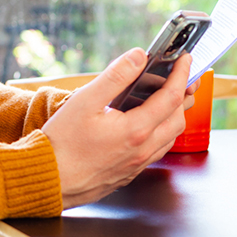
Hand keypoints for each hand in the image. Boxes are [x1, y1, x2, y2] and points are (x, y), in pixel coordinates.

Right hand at [41, 49, 191, 207]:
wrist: (51, 179)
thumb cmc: (63, 143)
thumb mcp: (85, 101)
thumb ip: (115, 77)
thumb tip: (138, 57)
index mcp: (135, 130)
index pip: (171, 97)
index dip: (181, 74)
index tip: (185, 60)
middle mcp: (142, 149)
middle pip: (178, 119)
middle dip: (183, 96)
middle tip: (181, 78)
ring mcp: (137, 164)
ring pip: (170, 138)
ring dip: (174, 116)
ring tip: (167, 100)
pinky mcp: (129, 173)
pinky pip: (157, 152)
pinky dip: (162, 133)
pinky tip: (148, 126)